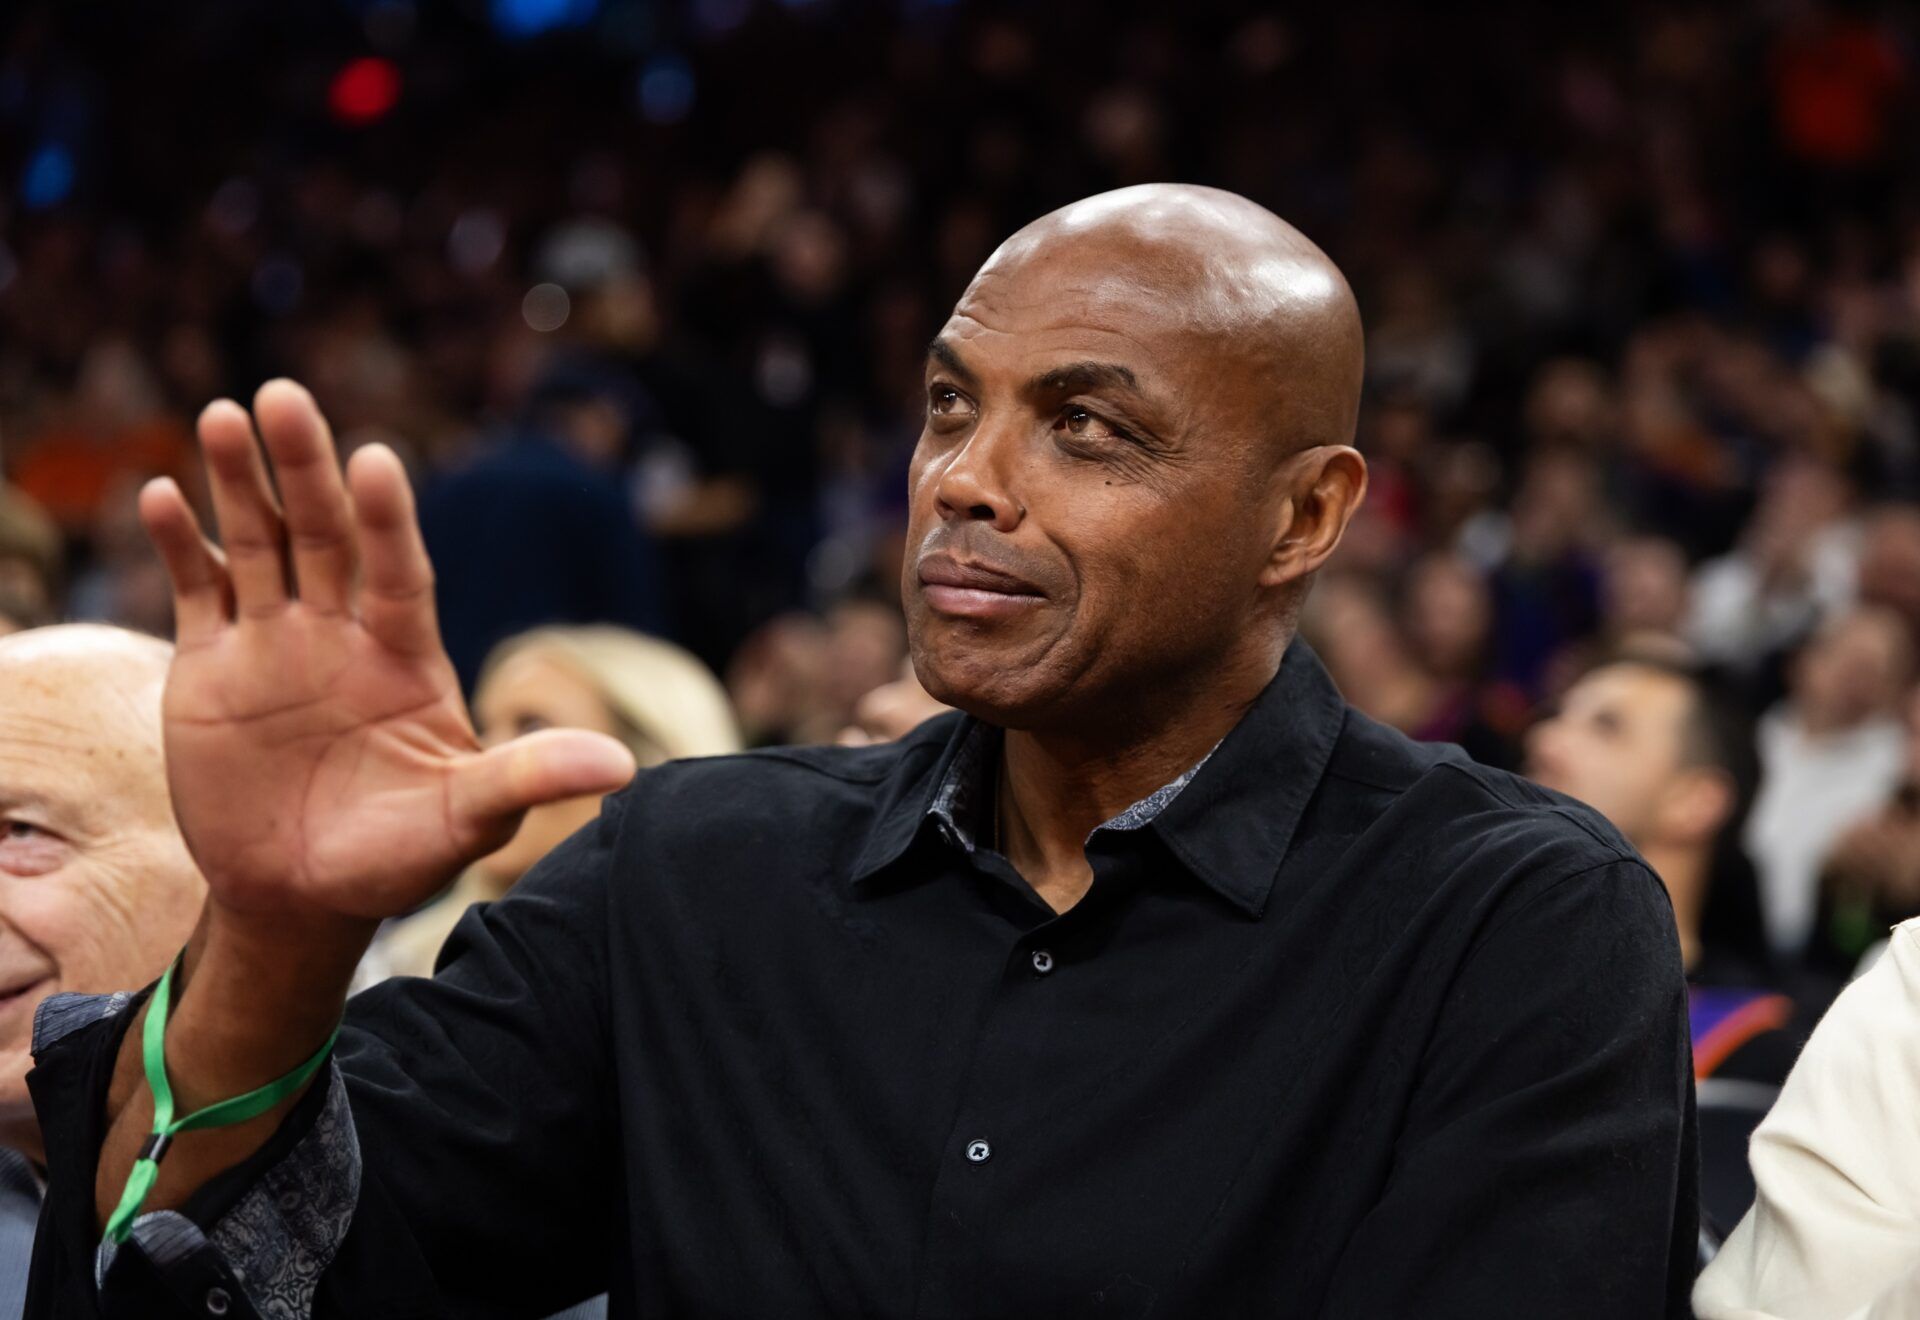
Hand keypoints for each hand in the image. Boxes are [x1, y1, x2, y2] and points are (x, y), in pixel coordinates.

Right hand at [140, 381, 636, 922]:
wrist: (301, 898)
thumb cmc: (398, 857)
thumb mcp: (467, 819)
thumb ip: (529, 777)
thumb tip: (625, 767)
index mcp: (406, 657)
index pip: (399, 572)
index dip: (389, 521)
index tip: (379, 461)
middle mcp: (341, 634)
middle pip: (323, 535)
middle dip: (304, 468)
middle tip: (285, 396)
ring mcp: (275, 645)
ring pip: (259, 545)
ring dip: (240, 484)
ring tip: (225, 414)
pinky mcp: (211, 668)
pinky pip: (198, 592)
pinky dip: (181, 545)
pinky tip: (163, 495)